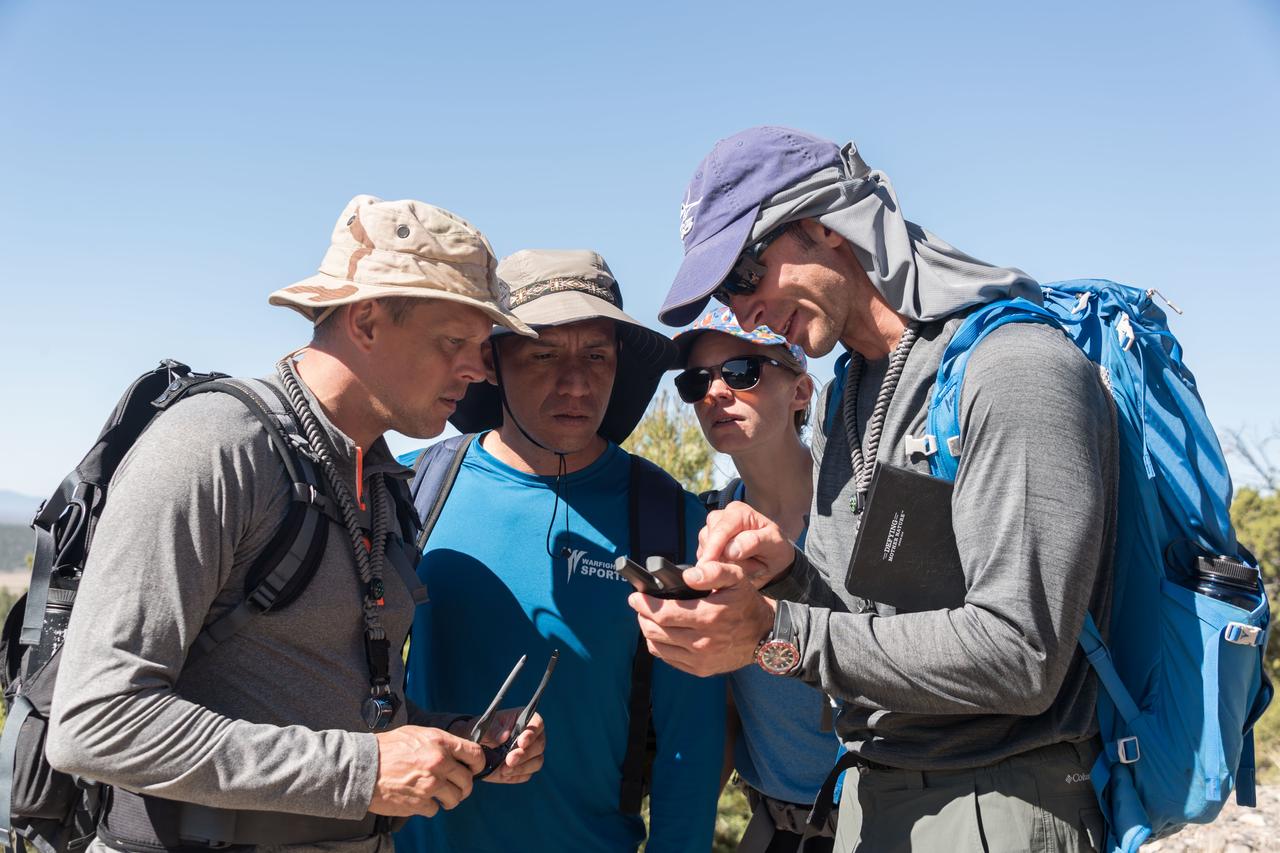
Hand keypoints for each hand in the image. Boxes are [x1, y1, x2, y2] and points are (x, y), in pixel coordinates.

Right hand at [369, 726, 484, 816]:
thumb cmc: (386, 749)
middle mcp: (439, 762)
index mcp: (440, 742)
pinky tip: (417, 799)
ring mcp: (431, 784)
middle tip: (455, 787)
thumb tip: (456, 751)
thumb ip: (439, 742)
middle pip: (468, 781)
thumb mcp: (416, 734)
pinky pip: (434, 810)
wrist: (362, 768)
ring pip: (455, 798)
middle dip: (463, 786)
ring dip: (448, 800)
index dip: (477, 764)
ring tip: (437, 796)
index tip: (473, 769)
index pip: (475, 754)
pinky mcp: (420, 803)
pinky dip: (428, 807)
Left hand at [468, 708, 546, 783]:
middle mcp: (531, 736)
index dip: (532, 733)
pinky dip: (516, 775)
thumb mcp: (483, 728)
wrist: (474, 751)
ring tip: (504, 770)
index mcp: (523, 719)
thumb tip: (504, 736)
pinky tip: (504, 774)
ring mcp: (530, 754)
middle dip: (525, 754)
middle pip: (539, 745)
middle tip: (509, 760)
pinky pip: (527, 774)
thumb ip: (493, 730)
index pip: (537, 723)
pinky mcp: (524, 768)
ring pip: (536, 762)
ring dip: (522, 767)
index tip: (521, 742)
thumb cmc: (481, 733)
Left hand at [628, 584, 776, 677]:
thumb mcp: (736, 578)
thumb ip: (713, 571)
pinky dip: (659, 646)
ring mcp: (700, 659)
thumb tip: (688, 576)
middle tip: (640, 606)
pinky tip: (663, 634)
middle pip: (656, 631)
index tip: (635, 597)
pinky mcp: (700, 670)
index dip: (644, 605)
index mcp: (709, 616)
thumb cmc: (746, 603)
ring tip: (649, 619)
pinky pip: (668, 659)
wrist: (765, 635)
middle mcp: (703, 641)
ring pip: (658, 647)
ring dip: (648, 631)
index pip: (664, 613)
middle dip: (642, 616)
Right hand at [694, 501, 794, 589]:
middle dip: (718, 558)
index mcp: (739, 512)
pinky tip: (728, 568)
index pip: (721, 530)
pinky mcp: (706, 543)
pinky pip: (702, 557)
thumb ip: (754, 543)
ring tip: (739, 568)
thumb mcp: (774, 545)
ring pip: (703, 550)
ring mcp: (711, 530)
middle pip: (708, 540)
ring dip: (717, 563)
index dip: (714, 549)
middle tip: (740, 571)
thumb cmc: (775, 549)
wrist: (772, 558)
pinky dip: (712, 566)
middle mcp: (721, 517)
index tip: (707, 567)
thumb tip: (730, 549)